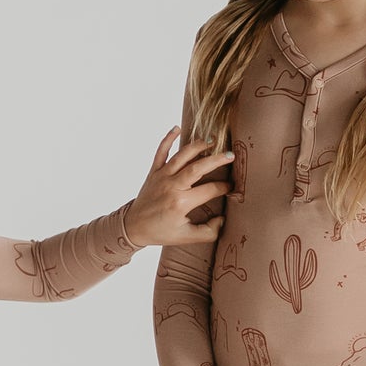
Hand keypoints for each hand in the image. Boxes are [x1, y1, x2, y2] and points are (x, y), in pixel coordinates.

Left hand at [125, 127, 233, 250]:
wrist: (133, 227)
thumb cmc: (161, 232)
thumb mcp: (187, 237)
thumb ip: (208, 232)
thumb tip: (223, 219)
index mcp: (181, 203)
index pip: (209, 190)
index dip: (224, 187)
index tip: (232, 186)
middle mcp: (172, 186)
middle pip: (197, 168)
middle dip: (216, 160)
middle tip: (231, 156)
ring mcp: (161, 176)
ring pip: (181, 156)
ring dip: (197, 146)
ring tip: (212, 141)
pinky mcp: (153, 171)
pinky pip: (161, 151)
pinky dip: (168, 138)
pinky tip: (177, 128)